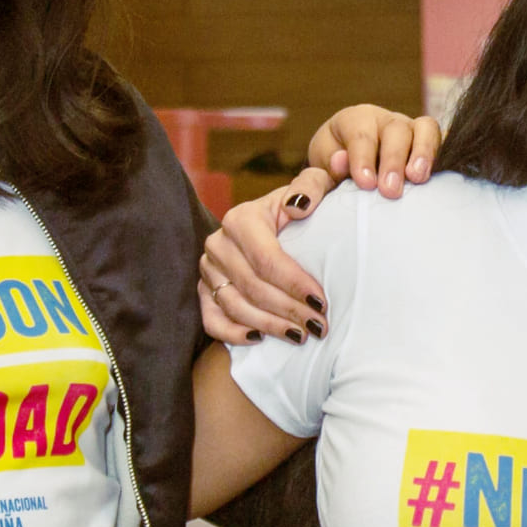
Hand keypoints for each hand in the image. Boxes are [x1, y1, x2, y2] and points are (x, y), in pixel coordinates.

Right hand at [200, 168, 338, 346]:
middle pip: (253, 287)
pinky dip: (233, 333)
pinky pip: (211, 319)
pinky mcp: (204, 289)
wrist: (279, 222)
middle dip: (288, 310)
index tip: (321, 302)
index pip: (267, 260)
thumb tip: (298, 207)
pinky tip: (260, 339)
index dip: (294, 284)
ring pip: (235, 306)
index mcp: (242, 218)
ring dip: (269, 325)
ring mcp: (208, 268)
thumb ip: (311, 187)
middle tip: (318, 326)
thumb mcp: (313, 187)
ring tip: (300, 335)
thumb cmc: (301, 208)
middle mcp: (219, 243)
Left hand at [308, 103, 438, 196]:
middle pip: (394, 130)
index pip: (360, 134)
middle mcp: (384, 120)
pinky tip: (432, 178)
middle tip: (389, 190)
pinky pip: (437, 138)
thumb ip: (321, 175)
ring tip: (417, 179)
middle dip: (392, 160)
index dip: (362, 158)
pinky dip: (436, 154)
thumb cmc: (336, 172)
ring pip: (422, 128)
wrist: (352, 173)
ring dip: (421, 154)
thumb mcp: (321, 173)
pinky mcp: (428, 143)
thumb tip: (338, 163)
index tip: (365, 183)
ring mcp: (409, 129)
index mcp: (354, 121)